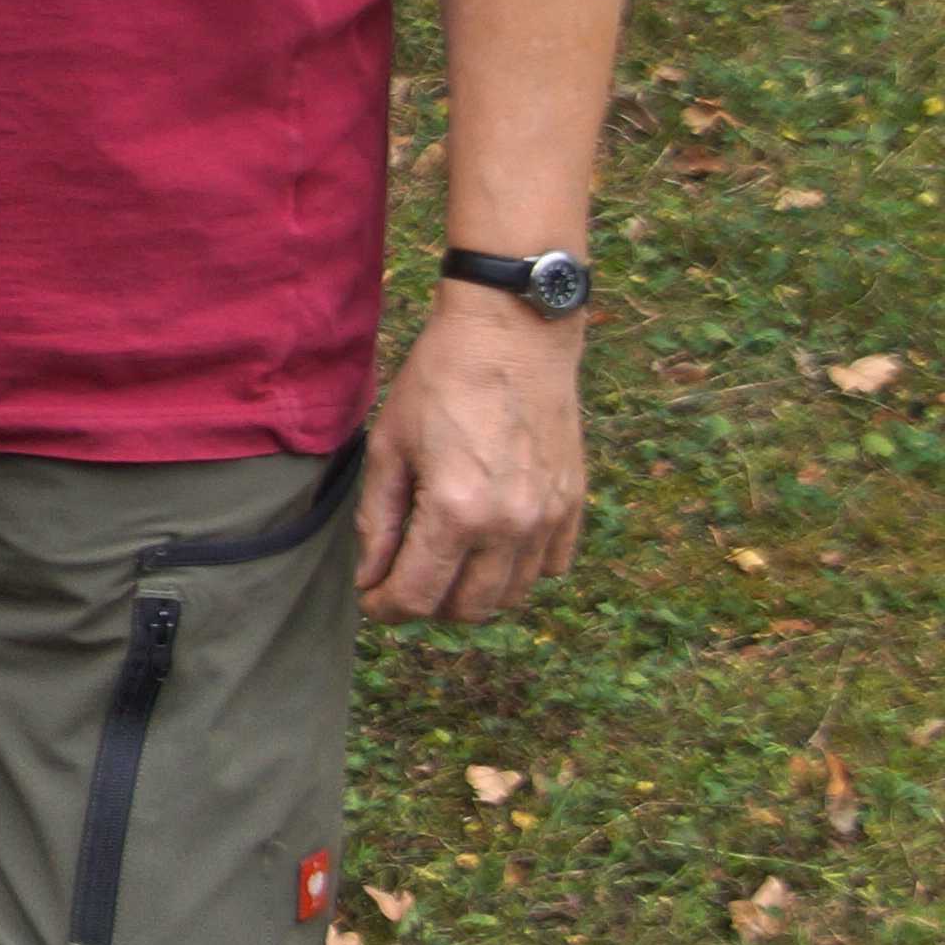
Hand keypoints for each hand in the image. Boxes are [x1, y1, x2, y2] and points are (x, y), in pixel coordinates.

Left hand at [358, 287, 587, 622]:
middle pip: (469, 608)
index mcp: (457, 512)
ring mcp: (550, 518)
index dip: (386, 607)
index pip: (419, 595)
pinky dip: (518, 571)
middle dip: (427, 605)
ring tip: (442, 567)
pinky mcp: (574, 505)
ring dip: (473, 595)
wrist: (512, 336)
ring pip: (512, 595)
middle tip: (401, 582)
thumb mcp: (389, 447)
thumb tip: (370, 575)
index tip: (370, 600)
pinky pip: (551, 566)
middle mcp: (511, 526)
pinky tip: (489, 547)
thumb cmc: (440, 382)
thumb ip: (378, 520)